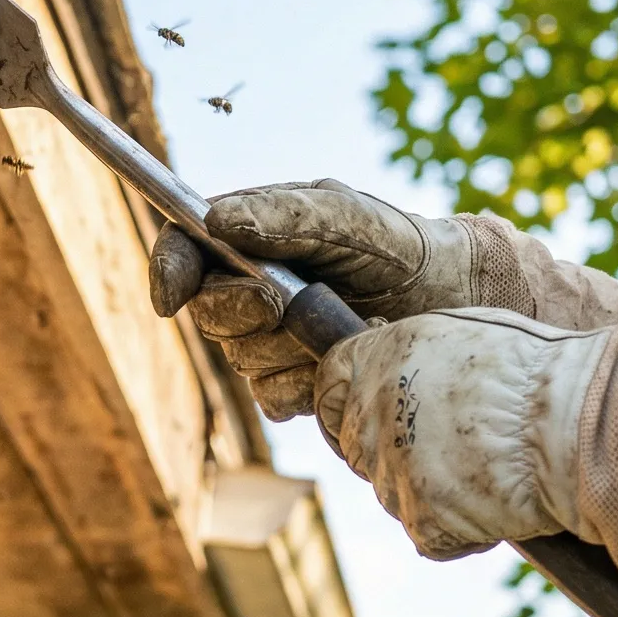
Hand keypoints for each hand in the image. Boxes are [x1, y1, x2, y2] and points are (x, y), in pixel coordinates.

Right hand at [149, 180, 462, 419]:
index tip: (171, 296)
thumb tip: (213, 220)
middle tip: (285, 302)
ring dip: (291, 348)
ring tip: (345, 322)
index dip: (167, 272)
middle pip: (207, 314)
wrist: (450, 302)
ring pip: (243, 361)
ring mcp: (269, 340)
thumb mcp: (349, 217)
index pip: (184, 251)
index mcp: (248, 235)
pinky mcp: (292, 384)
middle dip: (244, 311)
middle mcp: (248, 287)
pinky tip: (345, 357)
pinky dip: (309, 383)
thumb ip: (283, 217)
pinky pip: (274, 398)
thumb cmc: (397, 246)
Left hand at [312, 310, 608, 559]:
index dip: (347, 405)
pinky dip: (463, 531)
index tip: (374, 416)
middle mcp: (372, 412)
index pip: (330, 385)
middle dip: (396, 452)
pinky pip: (430, 535)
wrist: (577, 422)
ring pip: (394, 494)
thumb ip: (417, 358)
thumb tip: (403, 373)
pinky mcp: (421, 519)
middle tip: (455, 449)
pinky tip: (501, 504)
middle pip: (358, 446)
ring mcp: (392, 470)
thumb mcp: (467, 334)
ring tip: (491, 469)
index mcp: (379, 357)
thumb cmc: (540, 370)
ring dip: (432, 491)